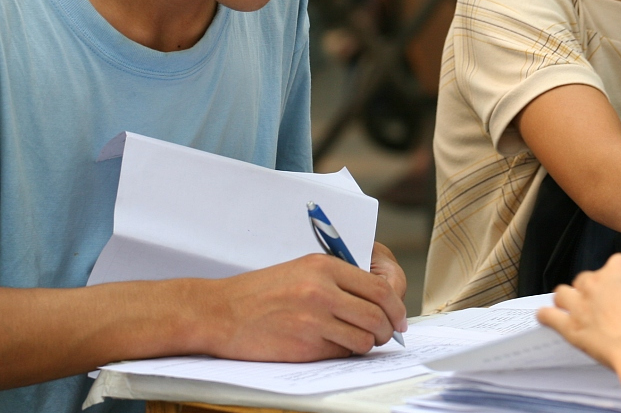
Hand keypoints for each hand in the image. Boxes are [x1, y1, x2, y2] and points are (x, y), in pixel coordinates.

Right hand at [194, 253, 407, 361]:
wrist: (220, 312)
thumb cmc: (261, 292)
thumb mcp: (302, 269)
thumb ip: (339, 280)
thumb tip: (378, 299)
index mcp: (325, 266)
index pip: (380, 287)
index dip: (396, 306)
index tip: (399, 317)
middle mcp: (322, 290)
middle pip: (378, 314)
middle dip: (389, 329)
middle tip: (388, 334)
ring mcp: (314, 319)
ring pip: (365, 338)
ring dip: (369, 344)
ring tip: (361, 342)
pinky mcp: (304, 345)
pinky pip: (342, 353)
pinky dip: (346, 353)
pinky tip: (336, 348)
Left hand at [537, 254, 620, 373]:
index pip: (615, 267)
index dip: (619, 282)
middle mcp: (598, 279)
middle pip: (587, 279)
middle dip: (593, 291)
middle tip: (604, 307)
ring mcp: (581, 302)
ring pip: (564, 293)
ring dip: (569, 299)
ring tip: (574, 308)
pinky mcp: (571, 326)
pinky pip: (549, 316)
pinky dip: (546, 316)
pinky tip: (545, 316)